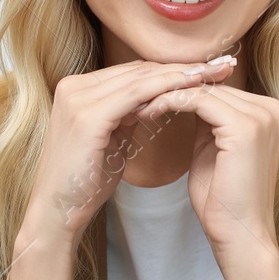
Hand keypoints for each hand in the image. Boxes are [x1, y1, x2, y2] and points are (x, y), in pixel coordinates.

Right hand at [18, 56, 235, 252]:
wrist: (56, 214)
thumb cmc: (85, 184)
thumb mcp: (109, 140)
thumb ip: (125, 116)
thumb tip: (152, 102)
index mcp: (78, 90)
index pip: (133, 72)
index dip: (172, 70)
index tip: (208, 71)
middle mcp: (74, 86)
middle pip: (139, 70)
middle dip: (183, 67)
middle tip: (222, 65)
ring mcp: (78, 98)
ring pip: (140, 78)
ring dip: (181, 74)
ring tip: (215, 73)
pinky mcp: (87, 115)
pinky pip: (136, 95)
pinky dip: (167, 88)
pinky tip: (194, 88)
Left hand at [131, 80, 278, 279]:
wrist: (238, 236)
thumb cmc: (223, 201)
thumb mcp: (213, 149)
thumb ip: (207, 122)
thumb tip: (183, 96)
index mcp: (268, 113)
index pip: (218, 88)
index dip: (180, 89)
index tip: (147, 96)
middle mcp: (271, 109)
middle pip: (210, 85)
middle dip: (169, 89)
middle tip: (135, 97)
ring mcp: (261, 117)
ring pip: (202, 90)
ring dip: (165, 94)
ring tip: (137, 105)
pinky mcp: (244, 127)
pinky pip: (198, 101)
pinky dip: (170, 103)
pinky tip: (149, 112)